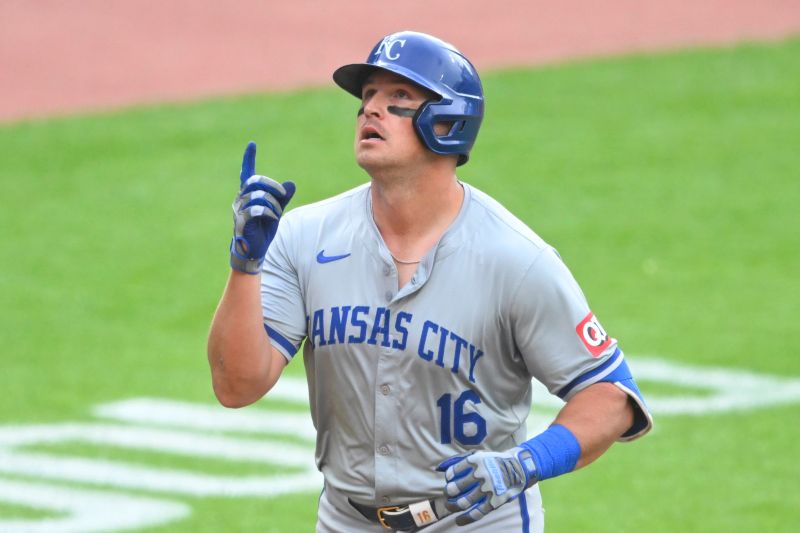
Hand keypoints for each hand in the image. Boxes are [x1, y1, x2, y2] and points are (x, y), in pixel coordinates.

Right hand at [230, 141, 295, 273]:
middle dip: (272, 186)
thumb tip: (292, 184)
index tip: (252, 144)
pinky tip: (273, 217)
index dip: (249, 158)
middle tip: (283, 194)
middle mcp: (241, 199)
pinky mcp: (241, 222)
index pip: (247, 173)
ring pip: (257, 196)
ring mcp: (239, 210)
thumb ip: (283, 198)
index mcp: (248, 194)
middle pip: (255, 181)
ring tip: (276, 213)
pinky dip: (268, 212)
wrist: (254, 250)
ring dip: (272, 203)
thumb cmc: (263, 229)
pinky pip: (255, 210)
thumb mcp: (276, 210)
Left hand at [437, 447, 537, 525]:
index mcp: (475, 461)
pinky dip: (466, 518)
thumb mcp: (478, 456)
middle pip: (456, 488)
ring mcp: (487, 489)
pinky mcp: (494, 501)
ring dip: (453, 506)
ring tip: (450, 507)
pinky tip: (459, 520)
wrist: (517, 468)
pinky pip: (477, 513)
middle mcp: (480, 475)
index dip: (449, 477)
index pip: (453, 471)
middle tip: (448, 494)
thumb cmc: (493, 462)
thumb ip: (459, 460)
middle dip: (448, 493)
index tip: (449, 480)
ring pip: (464, 502)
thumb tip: (439, 468)